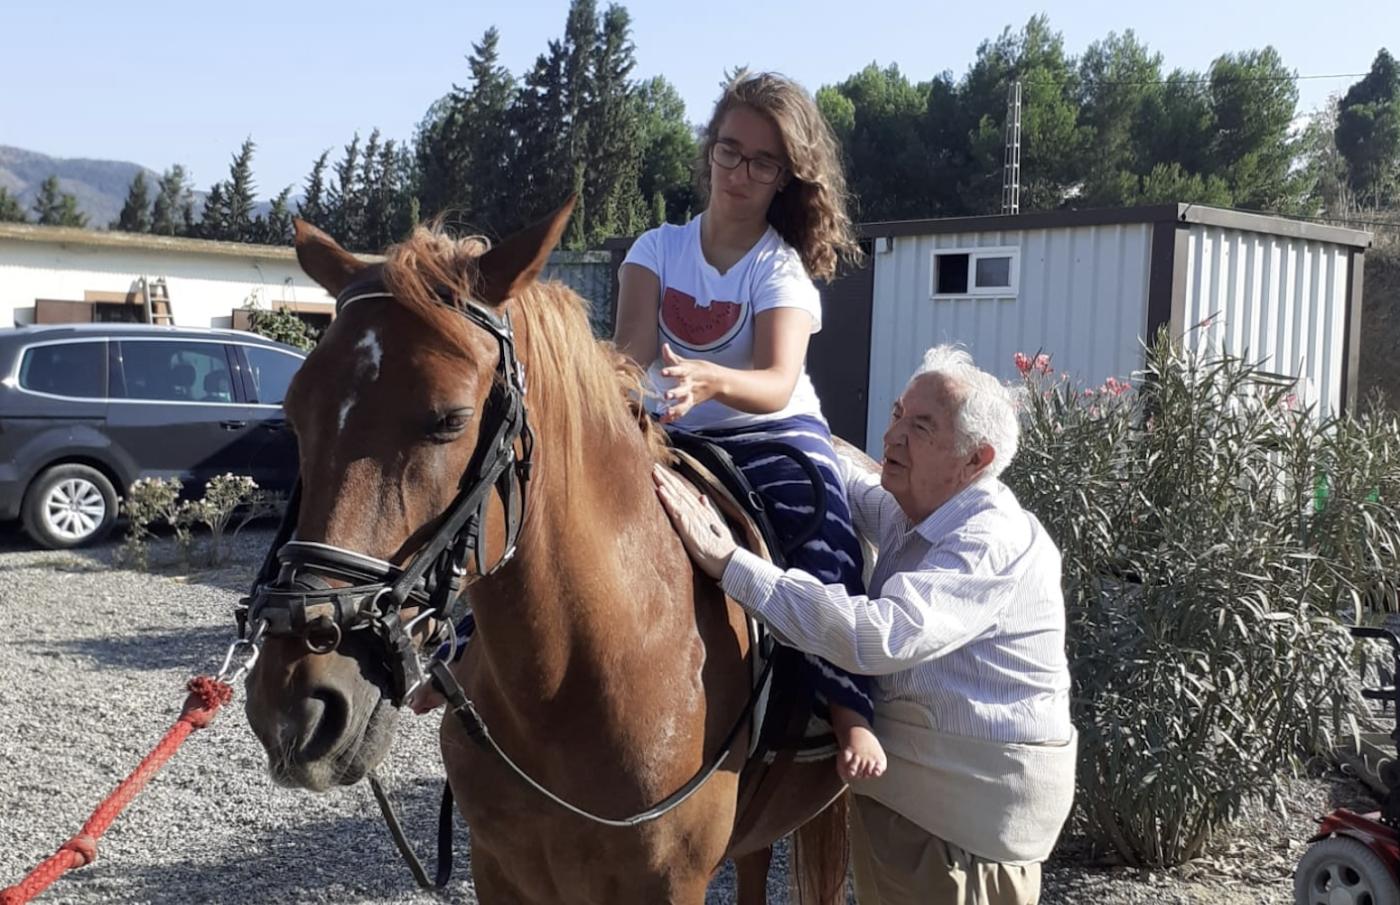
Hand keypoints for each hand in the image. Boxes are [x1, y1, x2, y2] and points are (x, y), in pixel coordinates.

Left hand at [652, 464, 736, 578]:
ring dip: (665, 484)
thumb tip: (703, 497)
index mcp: (702, 512)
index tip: (664, 472)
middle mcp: (697, 511)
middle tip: (654, 466)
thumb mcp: (716, 525)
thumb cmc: (722, 548)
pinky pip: (675, 510)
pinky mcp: (688, 527)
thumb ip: (708, 511)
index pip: (685, 493)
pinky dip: (668, 499)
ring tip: (654, 472)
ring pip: (676, 496)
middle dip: (667, 478)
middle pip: (679, 491)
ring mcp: (692, 518)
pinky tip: (660, 490)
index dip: (674, 482)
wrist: (728, 561)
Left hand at [659, 343, 722, 423]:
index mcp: (688, 372)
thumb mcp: (688, 362)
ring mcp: (692, 395)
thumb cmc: (700, 370)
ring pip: (684, 403)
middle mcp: (690, 385)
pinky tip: (664, 421)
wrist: (719, 382)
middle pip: (683, 389)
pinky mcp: (692, 403)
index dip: (671, 371)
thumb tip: (664, 345)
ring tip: (667, 412)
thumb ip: (673, 357)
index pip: (679, 370)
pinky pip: (683, 411)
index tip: (662, 373)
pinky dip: (674, 417)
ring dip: (676, 408)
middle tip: (666, 396)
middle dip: (675, 393)